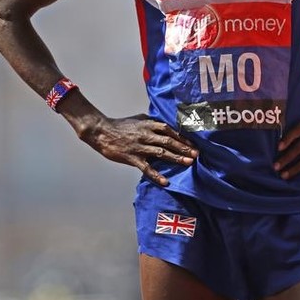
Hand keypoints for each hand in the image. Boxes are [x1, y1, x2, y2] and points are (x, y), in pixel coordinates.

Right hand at [78, 114, 198, 186]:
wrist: (102, 132)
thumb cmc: (121, 125)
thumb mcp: (139, 118)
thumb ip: (152, 122)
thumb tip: (165, 125)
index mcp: (149, 124)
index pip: (170, 130)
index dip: (182, 137)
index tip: (193, 143)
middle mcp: (146, 135)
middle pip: (169, 142)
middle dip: (184, 148)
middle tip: (196, 154)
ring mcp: (140, 147)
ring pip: (161, 153)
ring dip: (176, 158)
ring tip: (188, 163)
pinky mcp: (132, 158)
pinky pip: (147, 168)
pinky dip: (157, 175)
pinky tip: (166, 181)